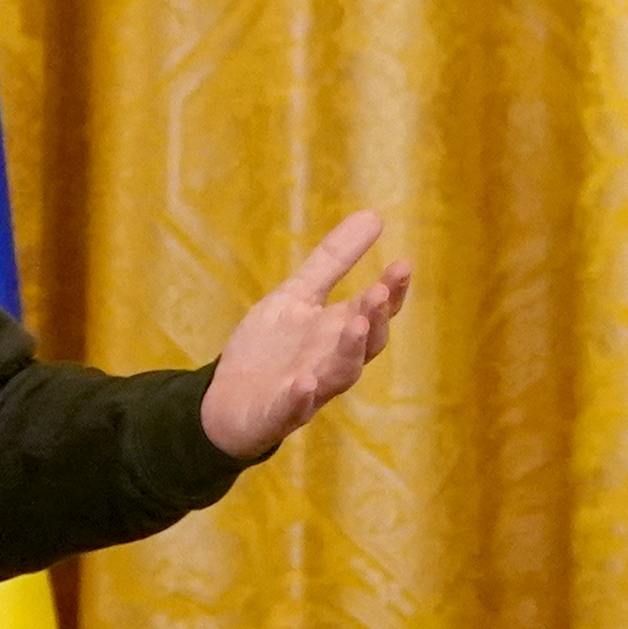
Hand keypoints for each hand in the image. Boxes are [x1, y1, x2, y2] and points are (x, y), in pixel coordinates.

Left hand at [197, 209, 411, 461]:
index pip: (375, 311)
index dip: (391, 292)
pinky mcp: (277, 414)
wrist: (224, 402)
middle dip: (374, 318)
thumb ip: (333, 260)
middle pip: (365, 344)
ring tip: (356, 325)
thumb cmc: (270, 348)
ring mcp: (308, 391)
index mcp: (338, 332)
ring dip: (349, 352)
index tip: (403, 264)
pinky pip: (293, 409)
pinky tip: (305, 382)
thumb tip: (375, 214)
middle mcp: (332, 362)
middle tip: (378, 290)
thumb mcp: (298, 295)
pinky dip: (301, 397)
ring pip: (339, 375)